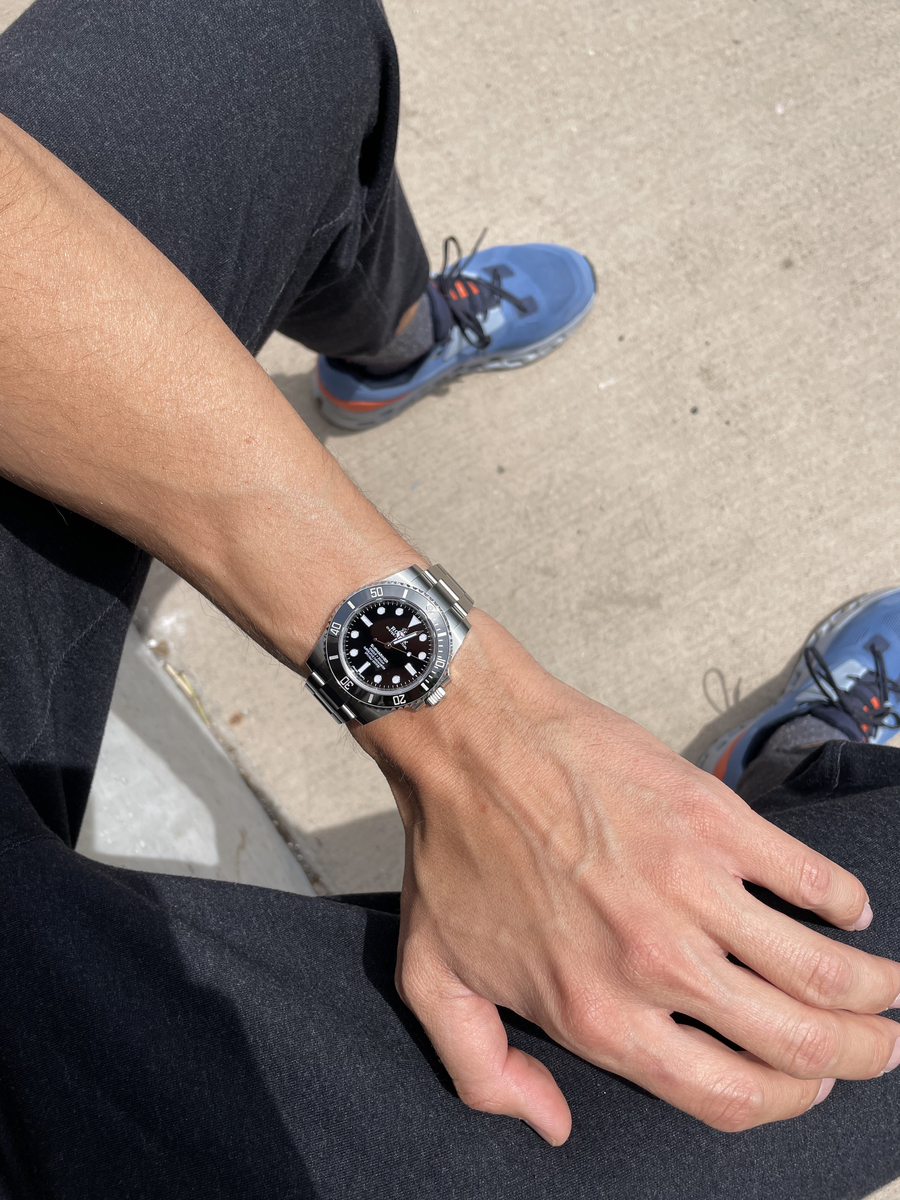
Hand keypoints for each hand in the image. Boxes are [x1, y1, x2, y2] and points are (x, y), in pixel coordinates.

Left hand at [358, 611, 899, 1143]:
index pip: (727, 1099)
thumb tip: (553, 1123)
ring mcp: (694, 889)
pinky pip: (811, 879)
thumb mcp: (433, 979)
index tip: (807, 1088)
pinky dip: (846, 902)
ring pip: (822, 969)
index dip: (783, 1104)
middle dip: (857, 1056)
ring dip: (874, 991)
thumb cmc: (452, 853)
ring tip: (890, 991)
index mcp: (600, 1016)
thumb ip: (485, 1072)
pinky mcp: (715, 821)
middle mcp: (659, 965)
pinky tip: (850, 910)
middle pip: (798, 1044)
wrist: (471, 742)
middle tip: (879, 1046)